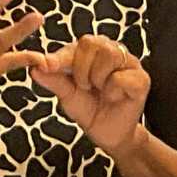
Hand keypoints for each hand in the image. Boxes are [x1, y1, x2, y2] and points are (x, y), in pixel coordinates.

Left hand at [30, 35, 149, 159]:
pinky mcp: (142, 79)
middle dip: (81, 69)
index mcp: (91, 51)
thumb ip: (53, 80)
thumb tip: (34, 67)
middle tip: (84, 86)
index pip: (76, 44)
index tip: (46, 66)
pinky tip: (113, 97)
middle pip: (92, 42)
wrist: (108, 134)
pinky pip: (121, 77)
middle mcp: (111, 50)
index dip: (60, 56)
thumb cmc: (88, 109)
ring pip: (108, 54)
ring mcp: (128, 63)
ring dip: (97, 78)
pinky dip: (112, 90)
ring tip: (99, 90)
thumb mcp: (66, 95)